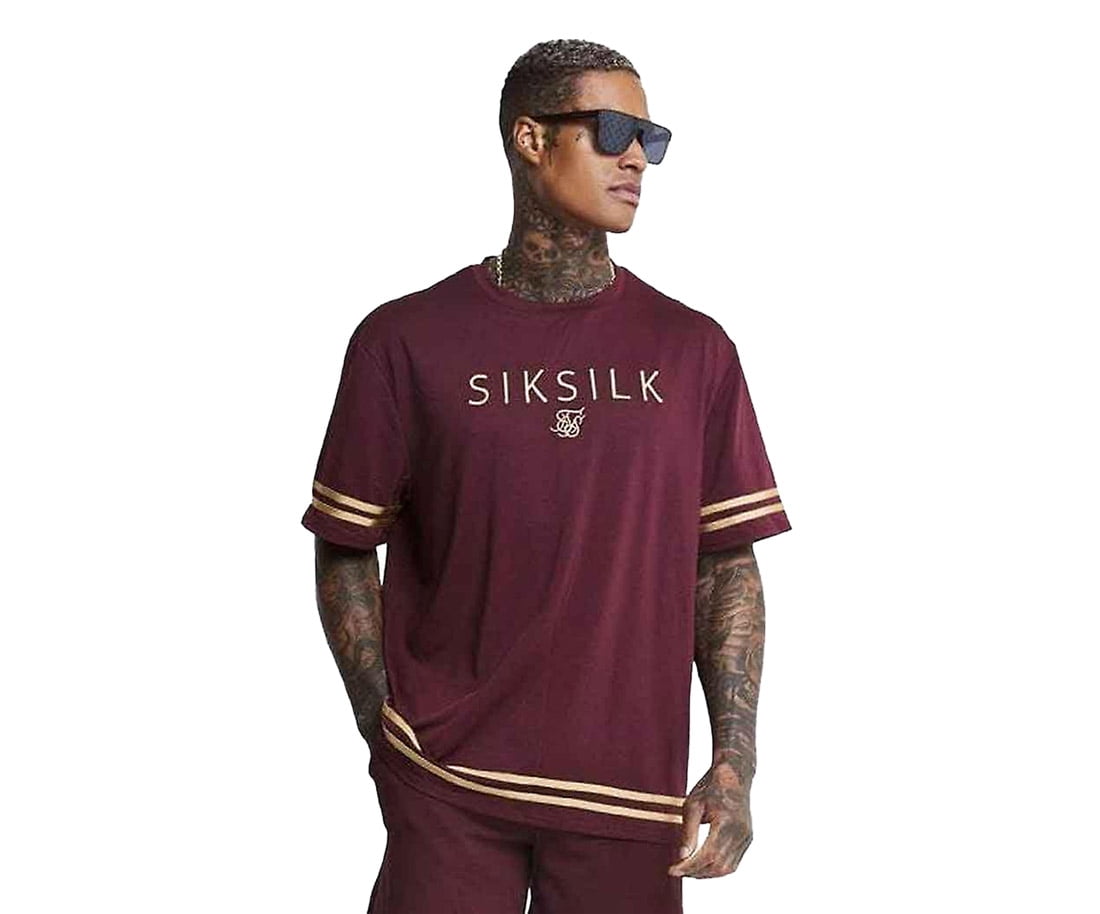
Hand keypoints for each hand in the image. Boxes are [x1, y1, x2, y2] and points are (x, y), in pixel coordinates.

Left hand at [667, 760, 752, 877]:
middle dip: (696, 873)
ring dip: (707, 873)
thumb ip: (688, 832)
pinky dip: (717, 868)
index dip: (689, 867)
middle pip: (718, 866)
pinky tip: (703, 864)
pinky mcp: (747, 839)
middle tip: (678, 870)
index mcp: (726, 822)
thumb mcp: (693, 806)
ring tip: (688, 869)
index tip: (673, 871)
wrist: (734, 776)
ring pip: (727, 869)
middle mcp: (740, 833)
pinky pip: (733, 862)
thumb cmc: (711, 788)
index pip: (707, 855)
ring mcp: (746, 837)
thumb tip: (682, 857)